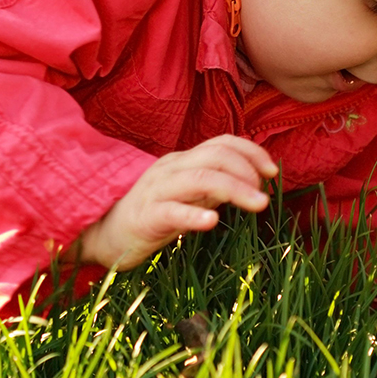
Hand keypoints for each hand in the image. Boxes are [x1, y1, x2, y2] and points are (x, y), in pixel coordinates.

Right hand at [74, 135, 277, 270]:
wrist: (102, 235)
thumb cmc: (151, 216)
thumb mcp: (187, 195)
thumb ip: (213, 186)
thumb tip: (253, 182)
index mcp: (182, 161)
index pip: (221, 143)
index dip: (251, 151)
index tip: (273, 171)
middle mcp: (171, 169)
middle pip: (215, 156)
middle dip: (248, 170)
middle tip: (266, 194)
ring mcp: (157, 191)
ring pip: (200, 178)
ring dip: (235, 189)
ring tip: (258, 204)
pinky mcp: (145, 217)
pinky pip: (172, 211)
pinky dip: (194, 214)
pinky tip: (213, 221)